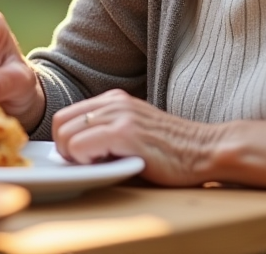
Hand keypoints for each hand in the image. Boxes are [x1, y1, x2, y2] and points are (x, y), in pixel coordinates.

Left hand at [53, 89, 265, 188]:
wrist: (205, 150)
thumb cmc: (171, 151)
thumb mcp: (134, 129)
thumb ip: (107, 130)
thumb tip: (72, 148)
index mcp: (114, 99)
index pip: (66, 115)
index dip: (66, 140)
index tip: (83, 157)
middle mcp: (114, 102)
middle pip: (60, 124)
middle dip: (65, 150)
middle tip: (89, 165)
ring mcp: (119, 115)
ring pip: (66, 135)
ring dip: (76, 157)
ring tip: (101, 165)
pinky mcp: (125, 133)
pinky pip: (81, 146)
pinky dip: (86, 161)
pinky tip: (109, 166)